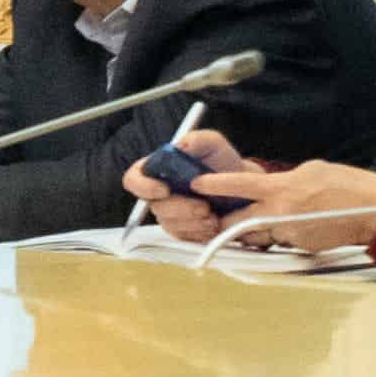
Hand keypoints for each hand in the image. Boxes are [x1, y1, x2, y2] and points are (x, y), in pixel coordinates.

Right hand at [120, 125, 244, 245]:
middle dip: (181, 208)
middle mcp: (158, 193)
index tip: (164, 189)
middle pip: (155, 206)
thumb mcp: (213, 144)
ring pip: (169, 224)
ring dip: (193, 221)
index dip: (143, 186)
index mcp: (157, 169)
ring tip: (213, 214)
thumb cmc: (223, 163)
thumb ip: (196, 140)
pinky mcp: (181, 231)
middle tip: (204, 206)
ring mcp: (169, 213)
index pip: (133, 179)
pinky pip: (183, 236)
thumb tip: (180, 146)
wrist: (241, 187)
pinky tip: (213, 223)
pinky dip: (199, 232)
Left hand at [196, 153, 375, 250]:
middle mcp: (280, 215)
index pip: (239, 186)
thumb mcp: (311, 171)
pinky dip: (284, 234)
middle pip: (240, 223)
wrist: (375, 212)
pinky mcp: (301, 248)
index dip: (215, 185)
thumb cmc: (347, 185)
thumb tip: (271, 188)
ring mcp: (290, 235)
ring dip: (260, 229)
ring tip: (278, 217)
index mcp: (282, 190)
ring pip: (261, 235)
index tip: (196, 184)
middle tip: (222, 216)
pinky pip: (282, 242)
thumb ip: (284, 181)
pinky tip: (302, 224)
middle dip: (229, 222)